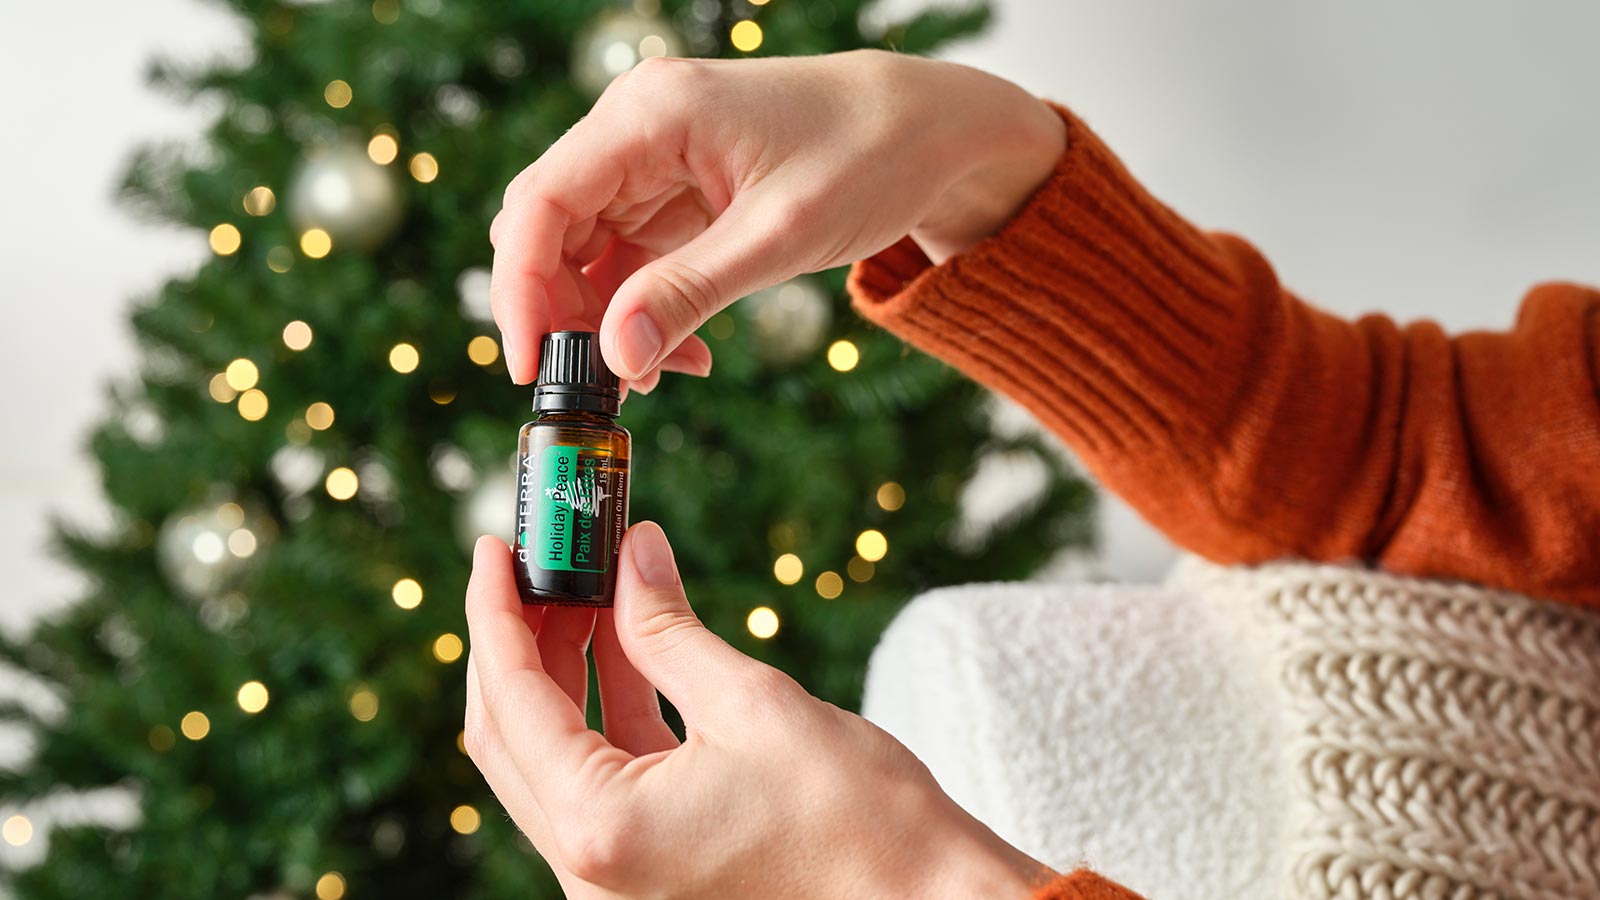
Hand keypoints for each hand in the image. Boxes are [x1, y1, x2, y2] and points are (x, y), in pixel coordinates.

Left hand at [463, 523, 1048, 898]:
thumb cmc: (861, 822)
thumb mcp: (754, 703)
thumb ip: (669, 629)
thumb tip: (632, 555)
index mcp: (601, 828)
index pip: (512, 700)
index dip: (495, 612)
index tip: (494, 547)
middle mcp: (589, 872)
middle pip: (511, 737)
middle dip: (519, 640)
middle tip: (540, 562)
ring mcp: (615, 884)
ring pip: (551, 762)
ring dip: (561, 675)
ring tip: (590, 591)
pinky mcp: (648, 880)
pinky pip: (599, 787)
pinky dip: (604, 718)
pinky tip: (628, 651)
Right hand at [489, 50, 1064, 385]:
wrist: (932, 131)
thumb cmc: (869, 158)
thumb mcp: (779, 237)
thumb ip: (689, 293)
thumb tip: (614, 361)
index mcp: (651, 116)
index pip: (543, 203)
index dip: (520, 289)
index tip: (529, 367)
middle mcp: (636, 128)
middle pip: (550, 229)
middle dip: (563, 315)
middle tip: (601, 388)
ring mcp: (653, 159)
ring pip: (584, 251)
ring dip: (608, 322)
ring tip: (661, 376)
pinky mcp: (675, 191)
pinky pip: (629, 258)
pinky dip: (643, 310)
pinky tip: (684, 354)